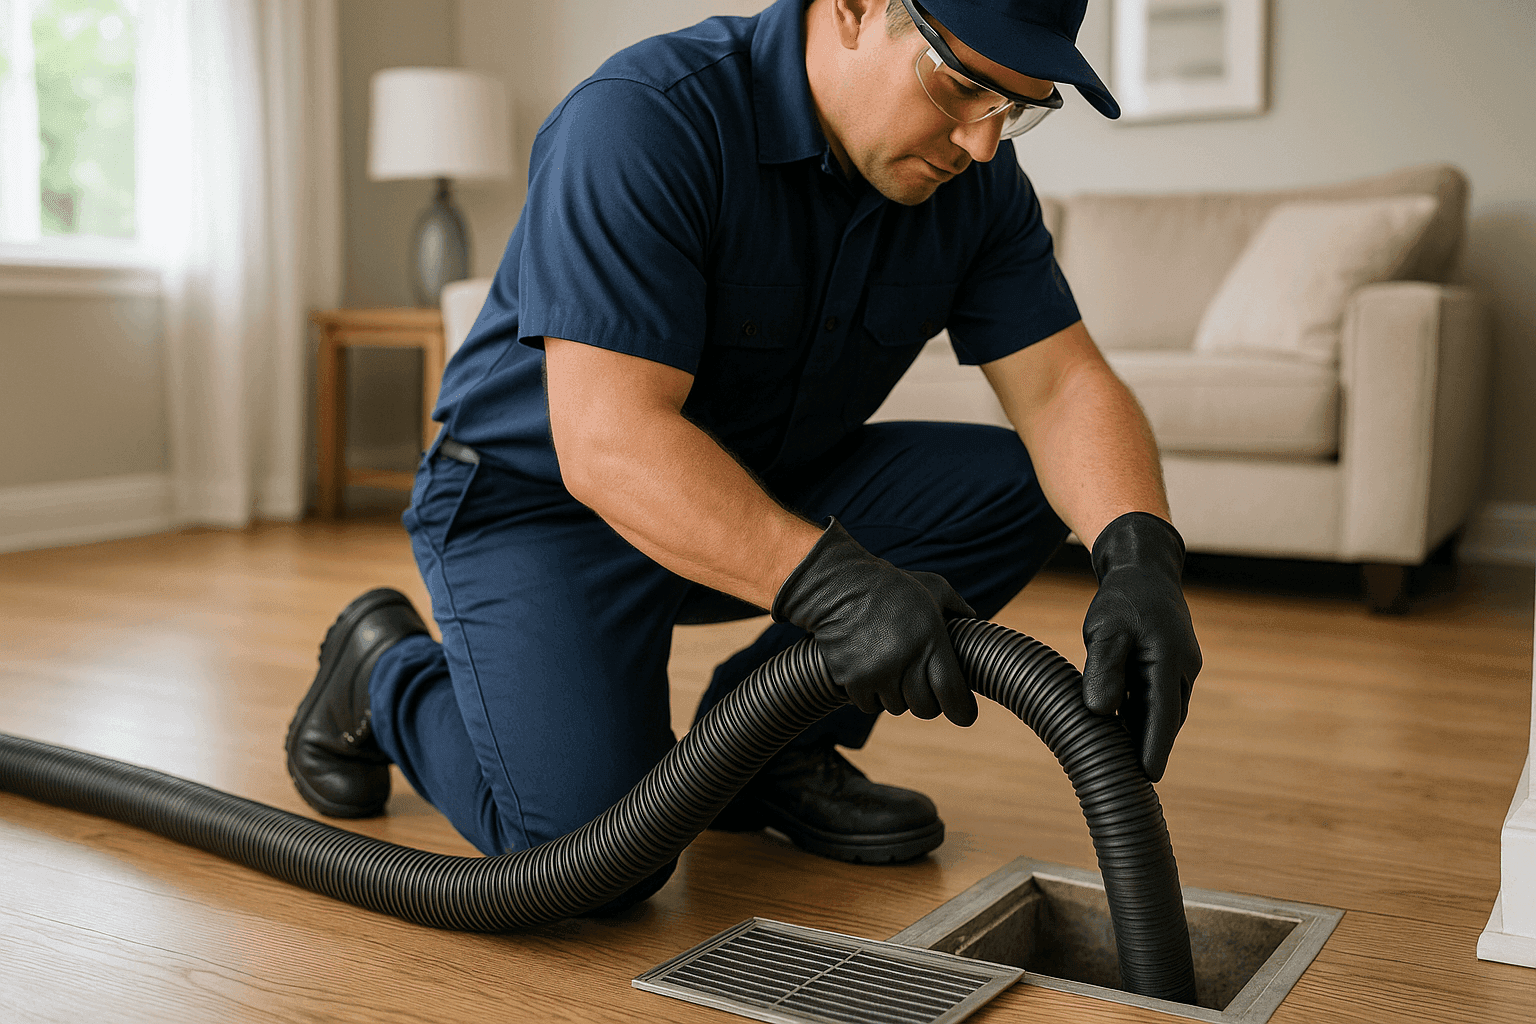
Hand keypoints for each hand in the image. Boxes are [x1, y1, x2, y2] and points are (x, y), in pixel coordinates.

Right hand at [773, 518, 977, 725]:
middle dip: (928, 702)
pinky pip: (870, 705)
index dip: (962, 710)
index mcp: (930, 638)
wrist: (838, 585)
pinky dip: (872, 696)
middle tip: (923, 688)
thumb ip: (958, 608)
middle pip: (925, 708)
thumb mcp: (933, 587)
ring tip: (893, 671)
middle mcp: (905, 658)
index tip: (965, 715)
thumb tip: (976, 621)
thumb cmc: (891, 586)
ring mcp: (876, 671)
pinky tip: (871, 673)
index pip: (952, 692)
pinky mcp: (851, 678)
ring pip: (897, 707)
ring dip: (898, 696)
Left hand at [1082, 512, 1201, 781]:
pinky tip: (1120, 734)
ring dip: (1145, 735)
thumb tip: (1100, 711)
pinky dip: (1143, 718)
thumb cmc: (1122, 600)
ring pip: (1162, 711)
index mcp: (1169, 659)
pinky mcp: (1171, 669)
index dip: (1155, 747)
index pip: (1162, 713)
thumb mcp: (1105, 629)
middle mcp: (1182, 668)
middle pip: (1165, 718)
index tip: (1149, 778)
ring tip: (1122, 767)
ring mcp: (1180, 669)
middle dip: (1151, 750)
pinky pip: (1158, 700)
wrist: (1144, 571)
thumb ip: (1103, 668)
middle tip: (1130, 785)